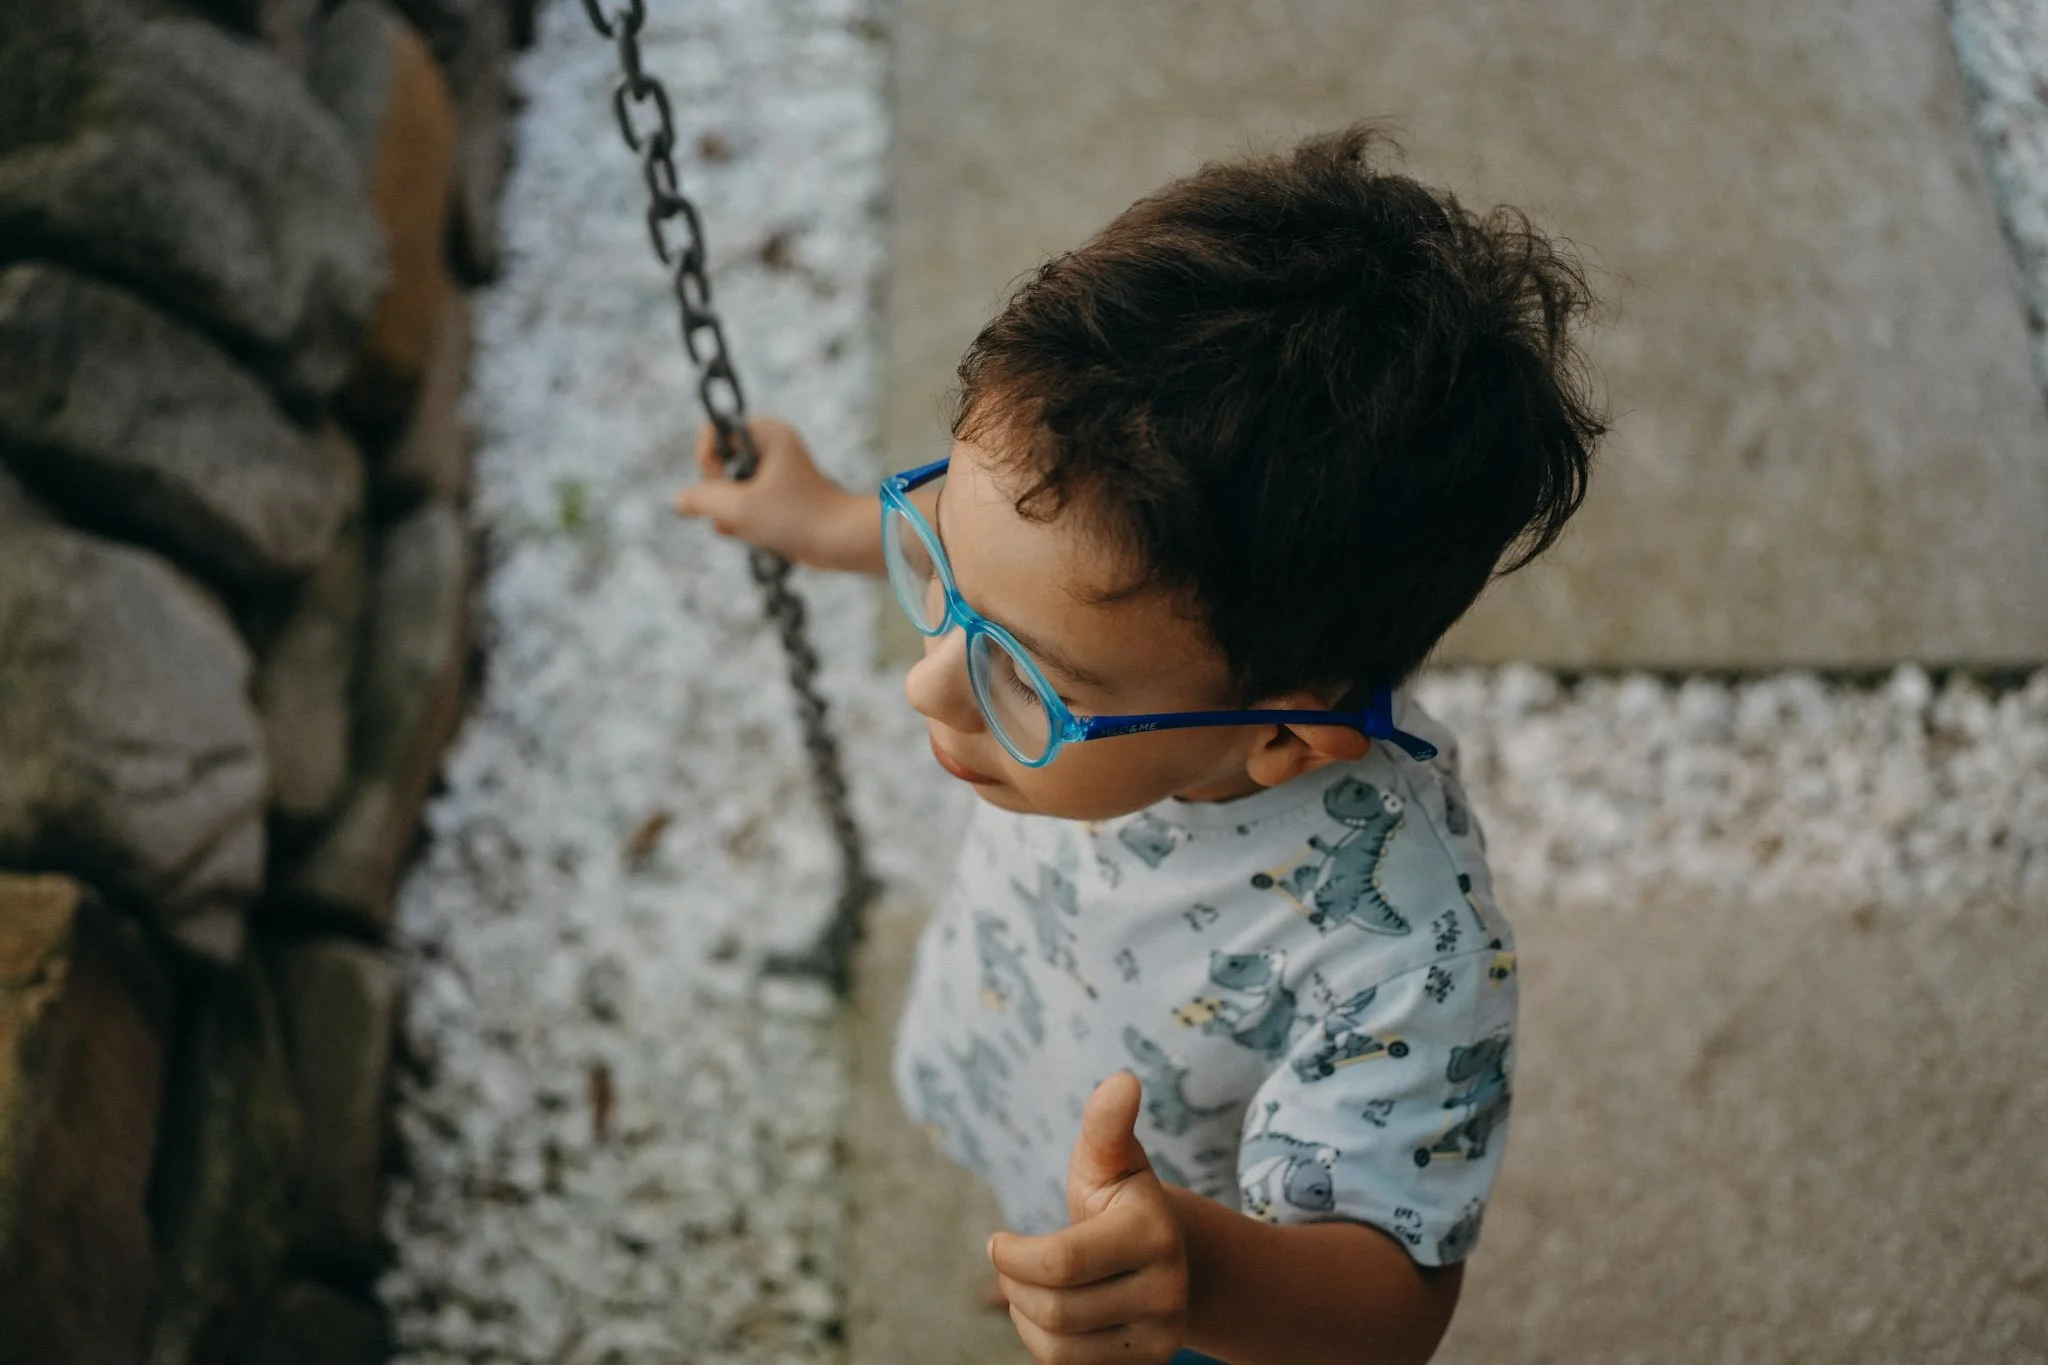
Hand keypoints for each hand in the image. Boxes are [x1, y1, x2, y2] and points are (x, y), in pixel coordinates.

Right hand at [673, 417, 868, 569]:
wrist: (841, 541)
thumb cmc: (797, 517)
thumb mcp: (740, 508)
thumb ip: (703, 499)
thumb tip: (681, 501)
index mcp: (767, 433)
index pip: (714, 431)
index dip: (706, 458)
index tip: (717, 481)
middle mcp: (771, 447)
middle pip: (718, 463)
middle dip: (720, 493)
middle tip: (737, 508)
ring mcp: (774, 474)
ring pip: (729, 490)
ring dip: (731, 513)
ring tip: (753, 526)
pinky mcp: (777, 498)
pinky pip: (744, 506)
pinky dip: (744, 522)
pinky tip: (758, 535)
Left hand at [990, 1072, 1189, 1363]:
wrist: (1167, 1256)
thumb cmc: (1120, 1199)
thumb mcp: (1110, 1161)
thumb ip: (1106, 1125)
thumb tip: (1122, 1080)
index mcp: (1155, 1232)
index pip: (1060, 1263)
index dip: (1012, 1255)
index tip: (996, 1241)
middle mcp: (1168, 1291)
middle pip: (1055, 1307)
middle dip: (1015, 1284)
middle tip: (1008, 1263)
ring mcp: (1162, 1335)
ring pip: (1059, 1344)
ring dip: (1024, 1315)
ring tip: (1026, 1287)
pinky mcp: (1149, 1364)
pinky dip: (1042, 1343)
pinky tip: (1046, 1314)